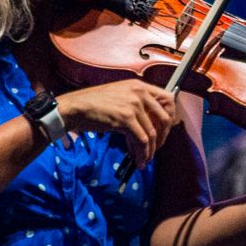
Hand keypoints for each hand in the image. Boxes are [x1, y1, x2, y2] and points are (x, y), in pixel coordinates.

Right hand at [55, 79, 176, 167]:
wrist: (76, 107)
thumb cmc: (94, 103)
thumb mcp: (120, 95)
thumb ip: (136, 103)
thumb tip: (149, 123)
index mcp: (140, 86)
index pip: (168, 99)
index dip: (169, 117)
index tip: (164, 130)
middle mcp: (140, 93)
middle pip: (164, 118)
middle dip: (162, 137)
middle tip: (156, 148)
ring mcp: (133, 106)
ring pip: (151, 133)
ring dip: (150, 150)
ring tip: (145, 159)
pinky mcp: (125, 119)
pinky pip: (140, 140)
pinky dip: (141, 153)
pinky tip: (138, 159)